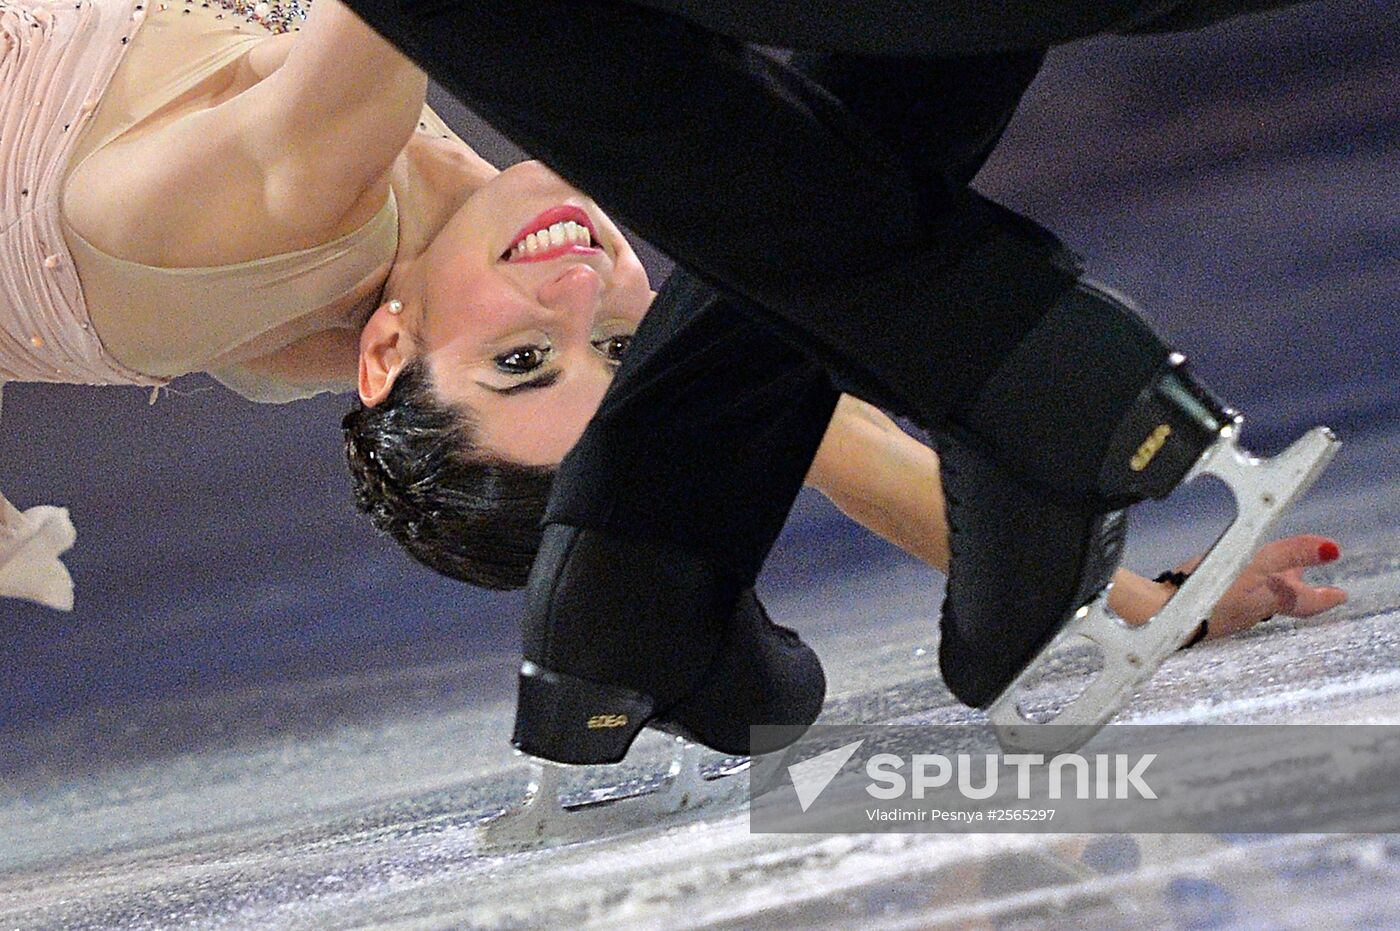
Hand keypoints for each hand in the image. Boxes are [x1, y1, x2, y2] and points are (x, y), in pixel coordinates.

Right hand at [1177, 535, 1346, 640]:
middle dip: (1291, 587)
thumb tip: (1332, 549)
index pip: (1305, 601)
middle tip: (1301, 579)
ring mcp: (1224, 614)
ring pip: (1252, 600)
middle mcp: (1249, 612)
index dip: (1324, 597)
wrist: (1161, 615)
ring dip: (1261, 587)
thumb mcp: (1257, 565)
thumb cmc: (1210, 595)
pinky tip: (1220, 582)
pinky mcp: (1199, 612)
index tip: (1339, 595)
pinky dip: (1232, 589)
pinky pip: (1225, 600)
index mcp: (1269, 602)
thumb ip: (1292, 554)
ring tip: (1263, 575)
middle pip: (1279, 599)